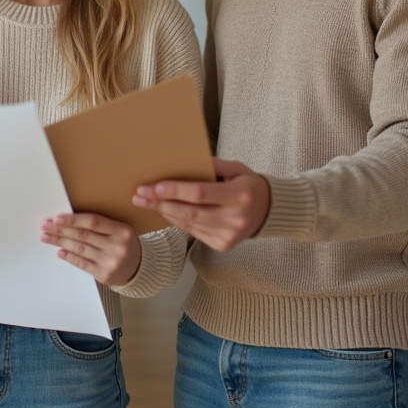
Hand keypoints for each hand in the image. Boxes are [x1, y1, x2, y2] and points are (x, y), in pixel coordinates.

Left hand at [39, 213, 141, 285]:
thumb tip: (69, 220)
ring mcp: (111, 262)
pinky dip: (69, 257)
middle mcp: (117, 246)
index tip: (57, 218)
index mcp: (122, 230)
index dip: (73, 219)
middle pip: (83, 235)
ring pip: (80, 249)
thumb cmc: (124, 244)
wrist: (138, 268)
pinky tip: (59, 251)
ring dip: (60, 242)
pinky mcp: (104, 275)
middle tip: (45, 226)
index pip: (93, 222)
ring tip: (46, 237)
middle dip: (61, 230)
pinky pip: (82, 263)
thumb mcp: (120, 230)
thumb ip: (101, 225)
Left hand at [132, 158, 269, 251]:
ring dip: (165, 212)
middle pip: (189, 212)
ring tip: (146, 202)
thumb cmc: (248, 185)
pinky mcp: (222, 245)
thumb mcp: (236, 168)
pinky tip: (165, 211)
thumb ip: (212, 165)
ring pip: (189, 224)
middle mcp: (235, 218)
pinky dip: (177, 221)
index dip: (175, 191)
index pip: (201, 193)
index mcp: (240, 196)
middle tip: (139, 196)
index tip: (154, 187)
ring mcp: (228, 235)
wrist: (268, 212)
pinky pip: (193, 232)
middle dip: (161, 204)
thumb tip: (183, 162)